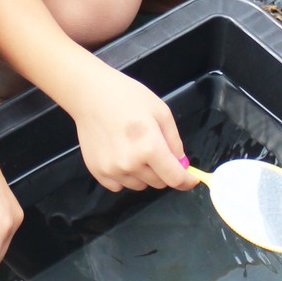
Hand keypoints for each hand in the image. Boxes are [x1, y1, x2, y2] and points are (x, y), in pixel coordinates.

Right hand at [72, 67, 192, 191]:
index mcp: (150, 148)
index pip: (175, 179)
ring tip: (135, 149)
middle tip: (157, 151)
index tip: (191, 179)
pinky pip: (119, 186)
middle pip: (158, 183)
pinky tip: (120, 156)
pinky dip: (124, 177)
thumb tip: (181, 164)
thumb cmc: (126, 97)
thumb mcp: (161, 112)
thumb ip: (174, 141)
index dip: (186, 181)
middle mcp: (130, 164)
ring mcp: (112, 170)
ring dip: (143, 174)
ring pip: (139, 185)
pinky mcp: (97, 172)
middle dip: (163, 171)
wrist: (91, 94)